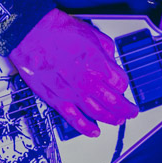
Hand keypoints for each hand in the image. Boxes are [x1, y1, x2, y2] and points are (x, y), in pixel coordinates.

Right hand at [8, 9, 137, 136]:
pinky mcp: (56, 99)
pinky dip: (86, 127)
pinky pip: (74, 119)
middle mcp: (87, 82)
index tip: (122, 84)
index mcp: (98, 65)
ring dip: (111, 118)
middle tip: (131, 111)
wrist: (30, 33)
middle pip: (114, 102)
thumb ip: (105, 49)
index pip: (121, 82)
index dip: (123, 84)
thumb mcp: (91, 33)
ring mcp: (72, 93)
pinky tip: (94, 132)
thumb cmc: (56, 30)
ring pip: (98, 113)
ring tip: (118, 121)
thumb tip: (110, 58)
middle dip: (125, 108)